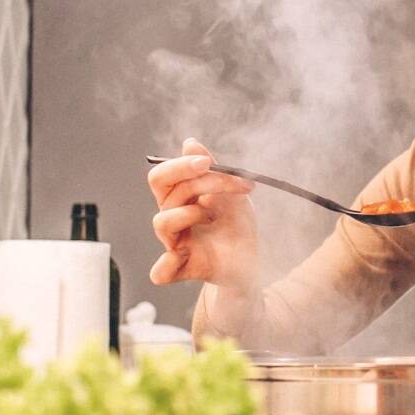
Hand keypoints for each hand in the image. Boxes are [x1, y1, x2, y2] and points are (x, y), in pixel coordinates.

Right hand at [147, 138, 258, 289]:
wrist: (253, 257)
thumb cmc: (237, 224)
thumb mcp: (232, 192)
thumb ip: (212, 169)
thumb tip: (190, 142)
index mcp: (180, 198)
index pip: (164, 176)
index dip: (181, 165)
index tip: (208, 163)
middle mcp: (173, 218)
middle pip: (163, 191)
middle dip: (191, 178)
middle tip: (212, 173)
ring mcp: (176, 243)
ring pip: (162, 222)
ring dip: (189, 212)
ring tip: (212, 216)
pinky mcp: (183, 268)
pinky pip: (160, 272)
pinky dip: (166, 264)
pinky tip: (182, 254)